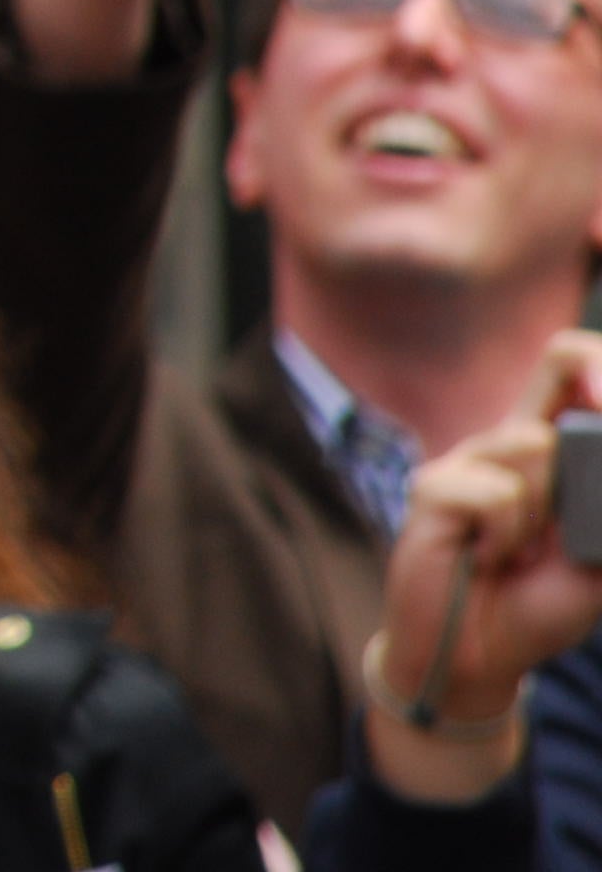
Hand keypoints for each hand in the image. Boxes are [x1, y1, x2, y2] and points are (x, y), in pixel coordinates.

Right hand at [365, 332, 601, 801]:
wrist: (483, 657)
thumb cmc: (540, 603)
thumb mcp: (601, 555)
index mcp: (550, 445)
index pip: (572, 364)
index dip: (600, 359)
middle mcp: (506, 438)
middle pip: (561, 367)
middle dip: (592, 429)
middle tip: (575, 515)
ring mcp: (466, 457)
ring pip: (535, 445)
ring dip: (547, 514)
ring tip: (518, 552)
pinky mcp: (433, 488)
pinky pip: (497, 494)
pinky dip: (507, 537)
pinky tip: (486, 559)